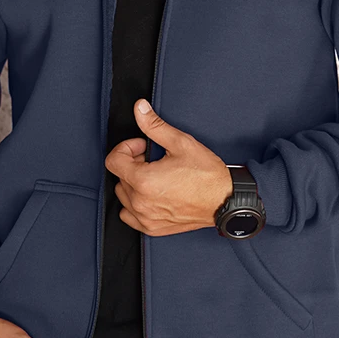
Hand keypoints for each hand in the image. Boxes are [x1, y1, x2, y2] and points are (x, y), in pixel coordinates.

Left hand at [104, 99, 233, 234]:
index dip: (126, 148)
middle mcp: (140, 202)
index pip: (113, 161)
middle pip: (119, 177)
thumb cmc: (207, 175)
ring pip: (123, 196)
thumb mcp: (181, 143)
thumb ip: (154, 126)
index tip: (141, 146)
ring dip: (133, 183)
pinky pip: (129, 215)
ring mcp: (146, 217)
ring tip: (154, 176)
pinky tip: (151, 195)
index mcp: (143, 180)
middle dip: (132, 164)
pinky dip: (135, 204)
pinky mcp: (153, 228)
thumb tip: (140, 109)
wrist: (225, 201)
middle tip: (152, 159)